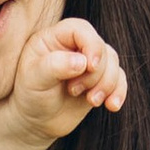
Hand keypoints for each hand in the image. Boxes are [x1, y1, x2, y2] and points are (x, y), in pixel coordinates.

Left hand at [8, 13, 127, 147]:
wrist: (35, 120)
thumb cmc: (29, 95)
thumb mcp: (33, 79)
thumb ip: (54, 66)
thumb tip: (82, 62)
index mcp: (55, 38)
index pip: (80, 29)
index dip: (91, 44)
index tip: (91, 66)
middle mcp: (75, 46)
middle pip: (102, 49)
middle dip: (95, 74)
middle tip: (74, 91)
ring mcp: (89, 63)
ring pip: (113, 64)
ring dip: (107, 85)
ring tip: (91, 101)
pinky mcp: (100, 80)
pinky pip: (120, 80)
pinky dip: (119, 92)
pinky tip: (112, 106)